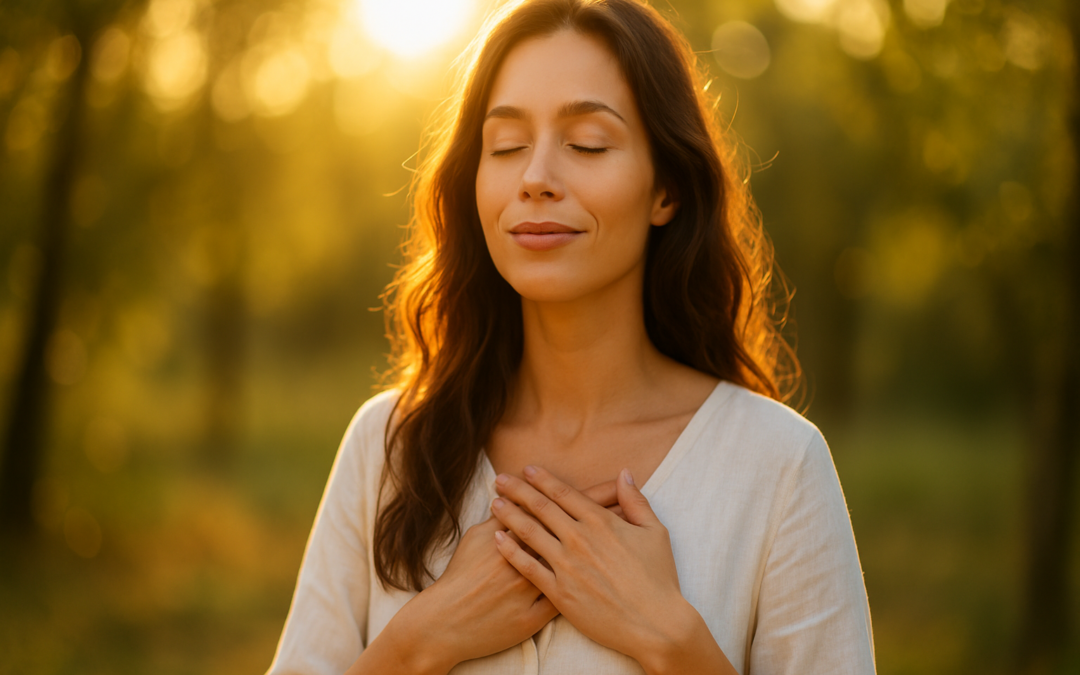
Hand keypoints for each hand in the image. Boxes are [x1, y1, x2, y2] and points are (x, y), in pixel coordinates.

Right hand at [372, 478, 628, 672]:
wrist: (450, 621)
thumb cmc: (462, 575)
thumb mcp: (478, 537)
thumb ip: (504, 516)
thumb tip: (520, 496)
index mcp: (525, 533)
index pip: (566, 507)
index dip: (592, 496)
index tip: (614, 485)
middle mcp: (538, 557)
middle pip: (582, 531)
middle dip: (609, 516)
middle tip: (633, 505)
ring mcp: (543, 586)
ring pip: (584, 563)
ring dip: (607, 549)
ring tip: (628, 536)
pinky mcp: (544, 613)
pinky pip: (574, 596)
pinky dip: (593, 583)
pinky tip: (608, 577)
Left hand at [490, 466, 705, 670]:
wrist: (655, 624)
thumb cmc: (658, 579)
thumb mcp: (655, 533)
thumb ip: (636, 501)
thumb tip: (625, 474)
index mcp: (601, 523)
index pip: (564, 493)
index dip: (543, 479)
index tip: (528, 469)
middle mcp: (580, 539)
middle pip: (541, 507)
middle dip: (518, 490)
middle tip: (500, 479)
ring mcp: (567, 566)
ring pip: (530, 533)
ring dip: (509, 515)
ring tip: (494, 503)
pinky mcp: (559, 592)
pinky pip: (528, 567)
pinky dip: (511, 551)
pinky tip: (498, 539)